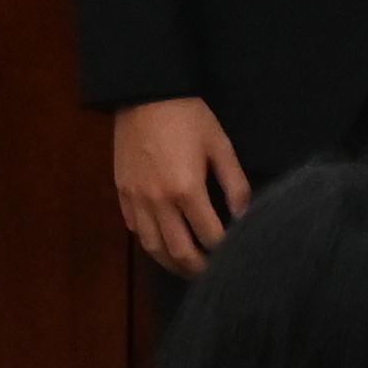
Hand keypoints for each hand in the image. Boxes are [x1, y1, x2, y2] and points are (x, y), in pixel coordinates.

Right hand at [110, 96, 248, 274]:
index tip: (236, 256)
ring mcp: (136, 199)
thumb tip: (245, 217)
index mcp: (186, 190)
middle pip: (179, 252)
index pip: (209, 236)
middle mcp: (158, 201)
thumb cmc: (188, 116)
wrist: (145, 92)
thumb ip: (235, 184)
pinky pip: (135, 229)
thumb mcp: (220, 145)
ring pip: (153, 248)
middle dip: (199, 269)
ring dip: (172, 264)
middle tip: (214, 275)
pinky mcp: (122, 192)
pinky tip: (164, 243)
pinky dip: (151, 243)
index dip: (225, 251)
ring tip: (188, 268)